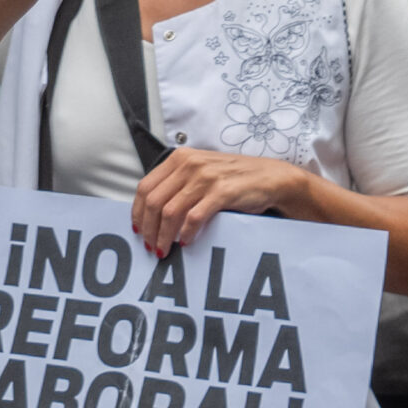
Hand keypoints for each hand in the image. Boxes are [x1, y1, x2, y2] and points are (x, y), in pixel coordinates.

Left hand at [131, 149, 304, 254]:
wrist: (270, 177)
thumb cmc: (235, 178)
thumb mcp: (201, 171)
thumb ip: (178, 183)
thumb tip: (152, 211)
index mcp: (180, 158)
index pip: (145, 186)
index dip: (137, 212)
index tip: (138, 230)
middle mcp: (190, 165)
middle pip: (153, 202)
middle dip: (148, 229)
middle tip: (150, 246)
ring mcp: (206, 178)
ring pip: (170, 212)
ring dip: (163, 236)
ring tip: (164, 249)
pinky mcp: (221, 192)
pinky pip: (193, 218)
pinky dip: (185, 233)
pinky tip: (185, 242)